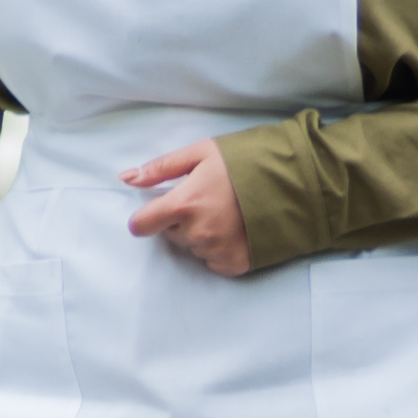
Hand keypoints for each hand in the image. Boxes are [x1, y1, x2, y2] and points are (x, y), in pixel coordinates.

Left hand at [121, 139, 251, 274]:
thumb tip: (126, 179)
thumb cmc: (244, 162)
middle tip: (208, 201)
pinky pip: (213, 261)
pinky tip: (236, 230)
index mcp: (184, 204)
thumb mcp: (201, 154)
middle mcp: (197, 233)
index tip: (158, 211)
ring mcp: (216, 251)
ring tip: (226, 213)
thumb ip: (161, 168)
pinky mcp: (234, 264)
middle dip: (181, 221)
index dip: (146, 217)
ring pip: (193, 247)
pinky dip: (219, 249)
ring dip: (201, 234)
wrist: (291, 182)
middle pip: (171, 234)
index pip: (141, 225)